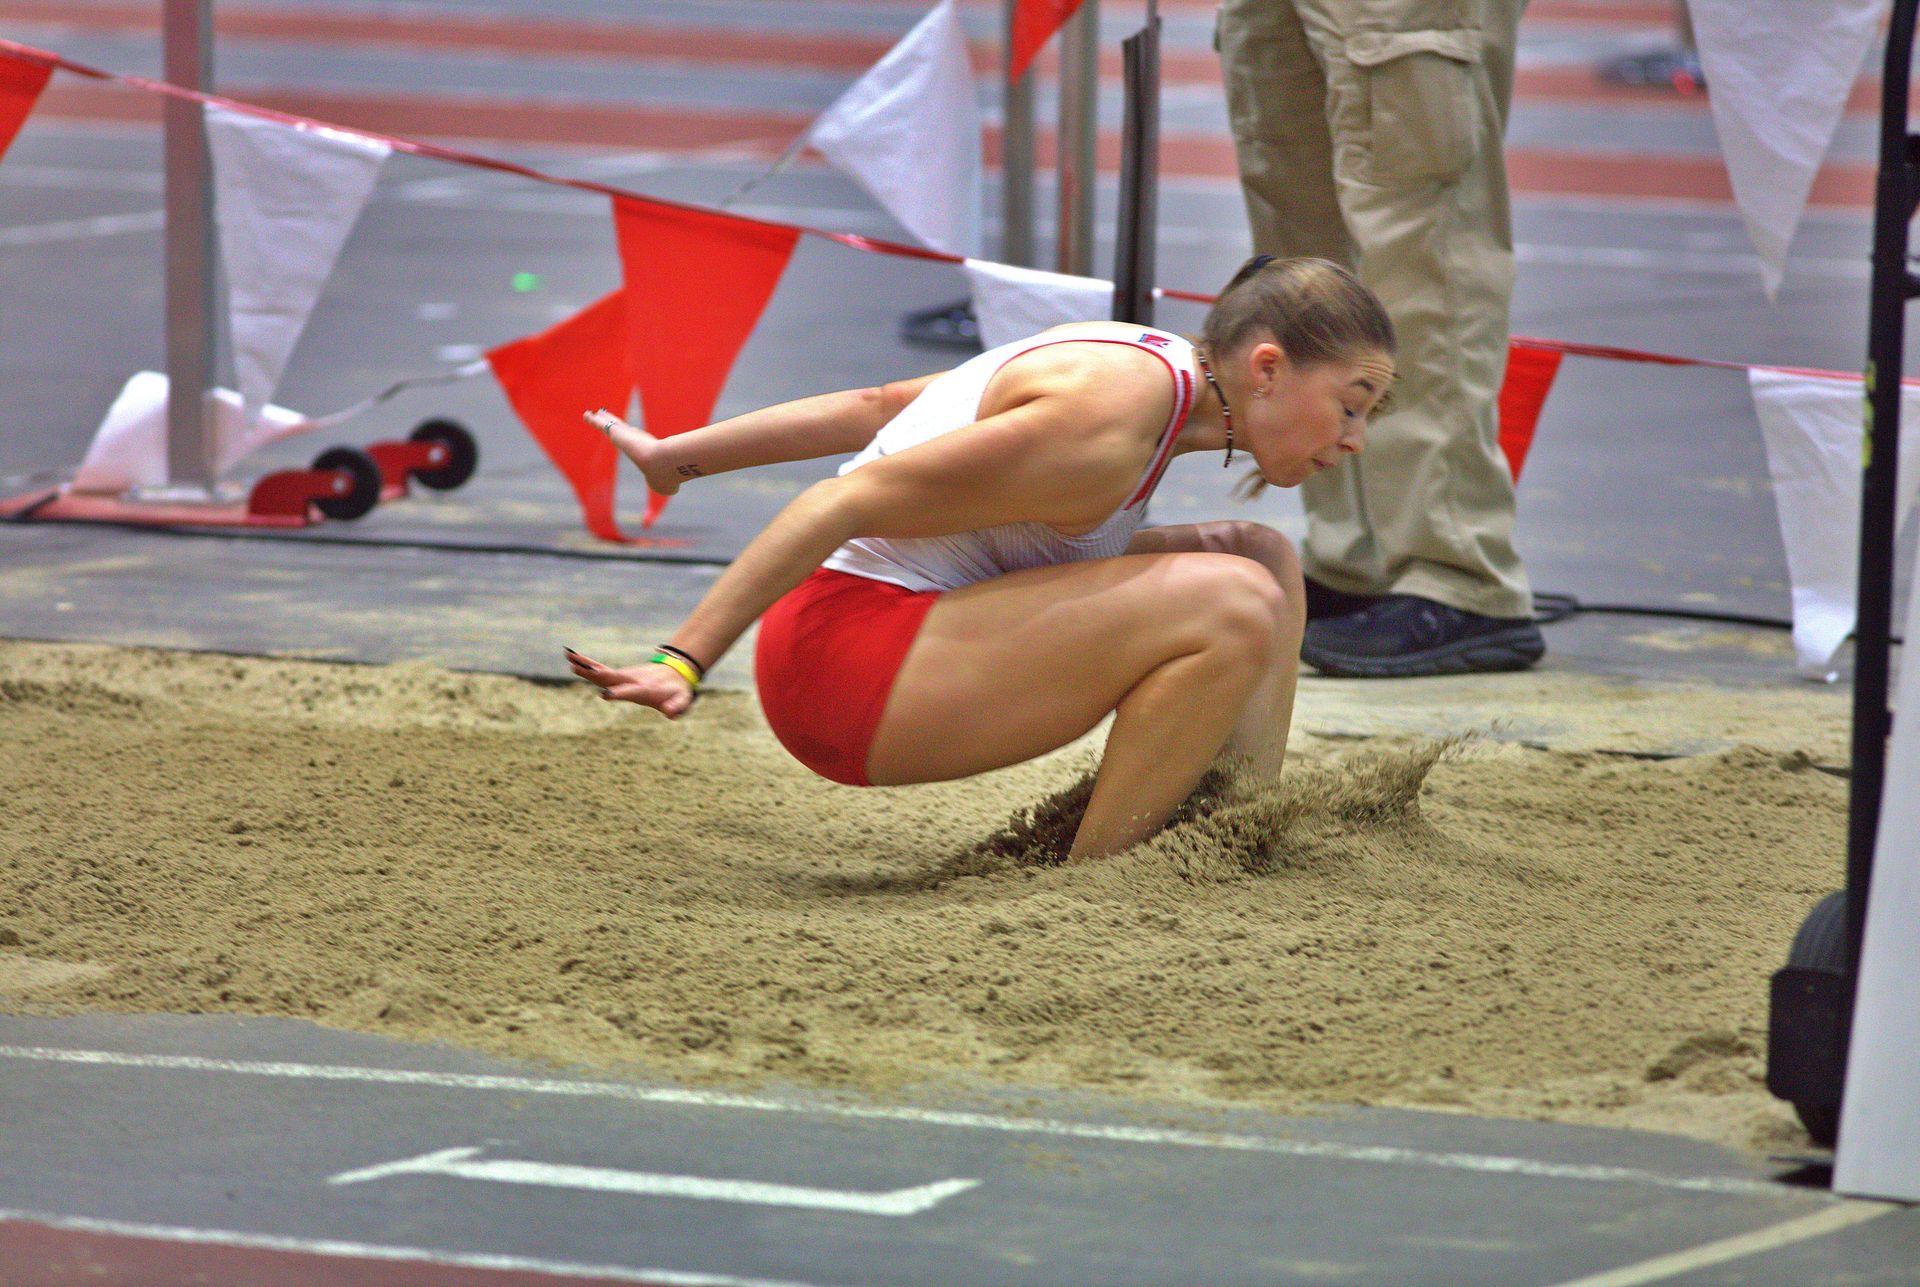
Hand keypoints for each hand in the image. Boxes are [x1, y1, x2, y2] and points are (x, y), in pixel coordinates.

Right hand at [564, 647, 695, 717]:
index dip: (619, 693)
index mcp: (646, 688)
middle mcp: (632, 679)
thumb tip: (669, 713)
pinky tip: (572, 659)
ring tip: (569, 658)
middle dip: (595, 674)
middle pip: (611, 677)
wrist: (675, 671)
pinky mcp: (618, 675)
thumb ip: (677, 706)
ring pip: (602, 672)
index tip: (605, 694)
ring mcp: (624, 675)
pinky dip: (587, 665)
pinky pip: (600, 671)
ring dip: (586, 666)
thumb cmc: (677, 690)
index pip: (631, 690)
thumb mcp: (682, 700)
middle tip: (578, 668)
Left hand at [585, 409, 679, 496]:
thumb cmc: (666, 475)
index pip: (634, 439)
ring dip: (599, 420)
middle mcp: (636, 438)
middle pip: (620, 428)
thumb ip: (666, 485)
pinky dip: (593, 421)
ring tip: (590, 414)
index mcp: (645, 448)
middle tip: (604, 415)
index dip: (628, 434)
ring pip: (609, 424)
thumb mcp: (665, 484)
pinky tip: (586, 416)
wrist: (663, 464)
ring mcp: (626, 435)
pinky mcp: (617, 433)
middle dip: (612, 422)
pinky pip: (602, 425)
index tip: (623, 429)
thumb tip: (670, 489)